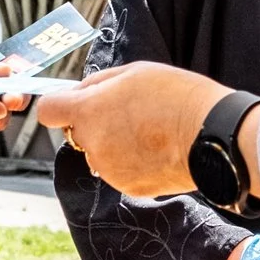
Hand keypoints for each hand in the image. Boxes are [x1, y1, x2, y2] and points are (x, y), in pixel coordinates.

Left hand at [35, 61, 227, 198]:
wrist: (210, 134)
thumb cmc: (175, 96)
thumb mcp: (134, 72)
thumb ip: (99, 84)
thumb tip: (81, 93)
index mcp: (88, 112)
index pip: (48, 111)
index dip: (59, 106)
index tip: (73, 104)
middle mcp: (92, 144)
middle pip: (77, 133)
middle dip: (94, 123)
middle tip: (128, 113)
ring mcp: (109, 169)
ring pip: (100, 153)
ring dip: (115, 144)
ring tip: (149, 131)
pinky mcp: (128, 187)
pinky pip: (121, 171)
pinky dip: (133, 163)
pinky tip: (157, 150)